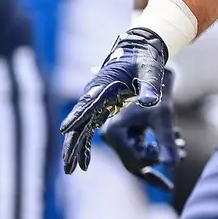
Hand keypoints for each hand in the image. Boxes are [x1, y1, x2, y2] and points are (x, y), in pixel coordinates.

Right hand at [60, 27, 168, 176]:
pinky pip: (88, 127)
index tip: (66, 130)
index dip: (78, 116)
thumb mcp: (151, 72)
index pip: (89, 103)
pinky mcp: (99, 106)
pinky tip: (83, 161)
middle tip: (67, 164)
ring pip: (81, 127)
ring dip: (75, 147)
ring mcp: (94, 101)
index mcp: (105, 85)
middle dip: (72, 143)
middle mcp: (94, 94)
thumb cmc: (145, 60)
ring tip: (70, 169)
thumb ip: (151, 86)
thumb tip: (152, 101)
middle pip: (79, 121)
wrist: (139, 49)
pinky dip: (84, 142)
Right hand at [101, 68, 183, 192]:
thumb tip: (173, 166)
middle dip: (158, 163)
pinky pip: (140, 147)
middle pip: (134, 163)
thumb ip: (167, 141)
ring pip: (138, 156)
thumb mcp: (164, 116)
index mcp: (113, 132)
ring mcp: (117, 132)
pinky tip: (178, 139)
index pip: (134, 162)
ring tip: (183, 146)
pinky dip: (157, 146)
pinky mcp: (125, 129)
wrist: (149, 62)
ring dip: (160, 153)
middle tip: (177, 169)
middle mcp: (110, 133)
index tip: (176, 163)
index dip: (155, 167)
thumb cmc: (155, 87)